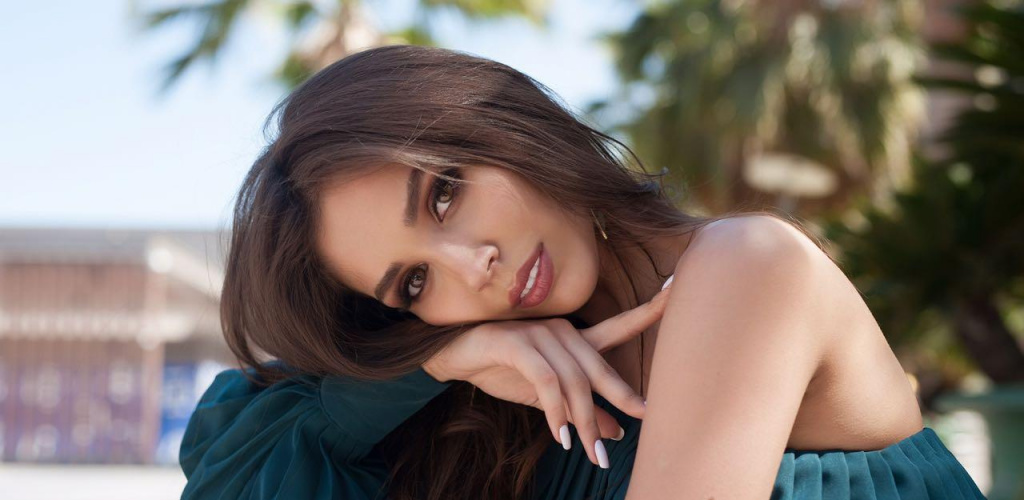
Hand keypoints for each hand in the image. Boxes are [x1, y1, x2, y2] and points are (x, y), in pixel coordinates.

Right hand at [422, 282, 672, 467]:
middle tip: (643, 418)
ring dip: (581, 420)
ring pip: (573, 380)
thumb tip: (619, 433)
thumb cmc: (503, 368)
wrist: (455, 357)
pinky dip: (554, 410)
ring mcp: (538, 335)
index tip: (675, 294)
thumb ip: (582, 411)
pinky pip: (545, 380)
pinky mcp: (516, 345)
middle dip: (620, 396)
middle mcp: (561, 331)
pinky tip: (558, 434)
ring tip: (589, 451)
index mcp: (572, 339)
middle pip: (598, 367)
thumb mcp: (548, 398)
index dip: (648, 312)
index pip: (618, 326)